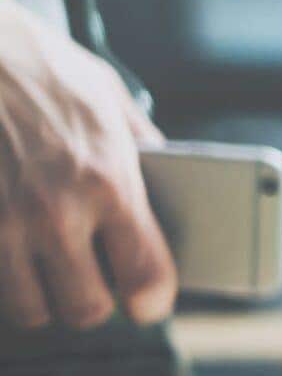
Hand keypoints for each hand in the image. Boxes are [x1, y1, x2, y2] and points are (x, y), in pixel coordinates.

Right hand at [0, 1, 176, 329]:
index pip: (145, 277)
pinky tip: (8, 247)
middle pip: (85, 310)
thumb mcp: (106, 97)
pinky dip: (1, 273)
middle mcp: (54, 212)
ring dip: (40, 296)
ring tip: (45, 269)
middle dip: (93, 301)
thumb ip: (141, 147)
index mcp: (107, 182)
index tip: (147, 301)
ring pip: (28, 309)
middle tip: (91, 281)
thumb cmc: (36, 65)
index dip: (152, 300)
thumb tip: (171, 179)